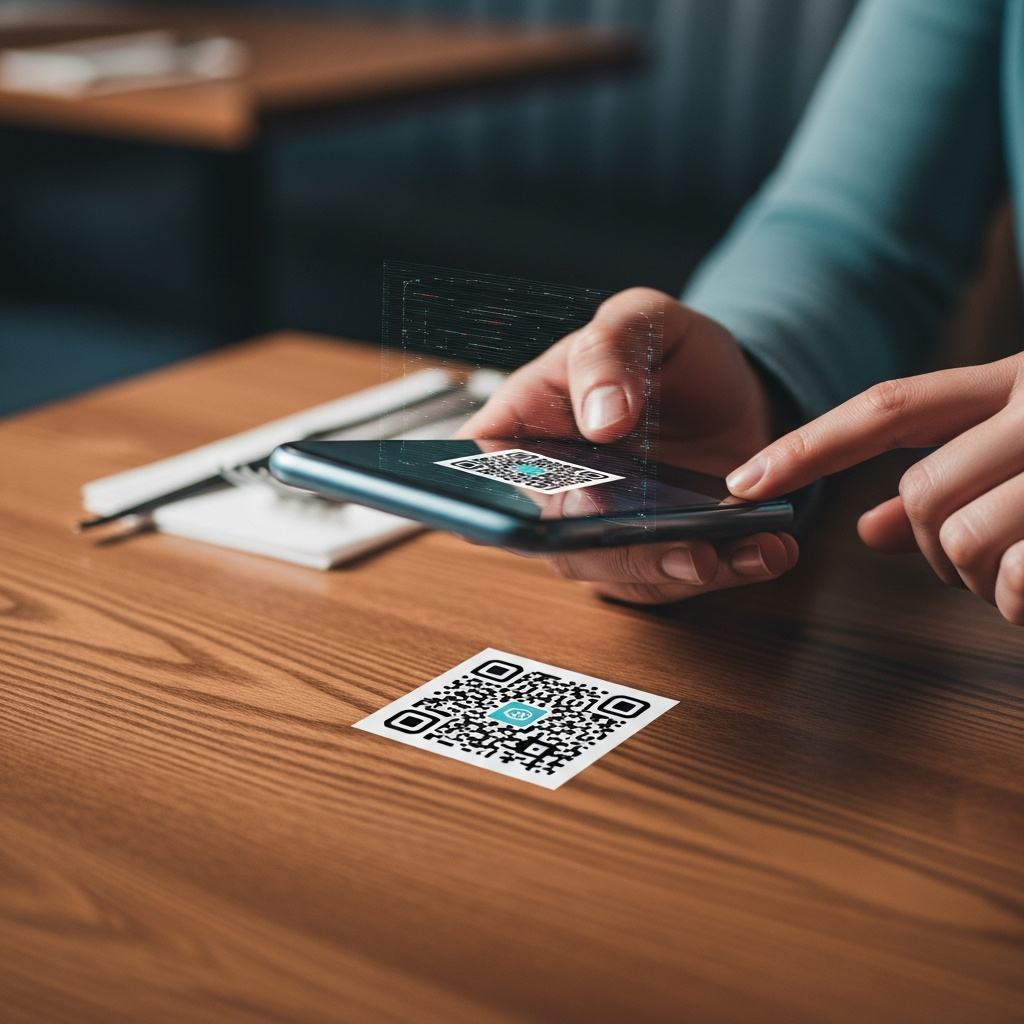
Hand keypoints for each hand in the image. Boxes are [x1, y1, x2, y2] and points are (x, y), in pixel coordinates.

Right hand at [456, 288, 799, 603]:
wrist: (732, 394)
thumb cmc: (666, 355)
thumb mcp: (640, 321)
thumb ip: (608, 351)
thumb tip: (600, 417)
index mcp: (519, 432)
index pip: (472, 478)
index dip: (482, 506)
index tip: (527, 514)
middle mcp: (551, 493)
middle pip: (551, 543)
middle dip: (609, 549)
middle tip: (659, 540)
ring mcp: (599, 533)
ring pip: (617, 571)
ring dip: (674, 567)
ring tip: (723, 550)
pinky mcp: (653, 557)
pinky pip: (677, 577)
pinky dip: (726, 569)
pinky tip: (763, 551)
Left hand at [726, 353, 1023, 624]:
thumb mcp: (1023, 458)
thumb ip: (945, 488)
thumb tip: (868, 530)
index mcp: (1012, 383)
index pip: (887, 407)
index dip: (807, 447)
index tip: (742, 481)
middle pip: (920, 490)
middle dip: (930, 546)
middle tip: (975, 564)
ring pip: (960, 540)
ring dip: (979, 579)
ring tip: (1020, 569)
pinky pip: (1017, 578)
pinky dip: (1019, 600)